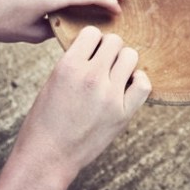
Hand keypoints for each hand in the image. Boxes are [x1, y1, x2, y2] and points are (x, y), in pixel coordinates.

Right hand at [0, 26, 151, 189]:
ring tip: (115, 74)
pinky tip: (128, 85)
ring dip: (124, 62)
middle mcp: (91, 77)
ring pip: (131, 57)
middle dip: (109, 50)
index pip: (92, 33)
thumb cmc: (45, 120)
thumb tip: (97, 48)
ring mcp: (109, 95)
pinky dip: (138, 80)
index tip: (90, 51)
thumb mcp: (53, 81)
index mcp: (69, 66)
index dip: (92, 40)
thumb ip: (75, 62)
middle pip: (115, 42)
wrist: (48, 156)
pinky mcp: (122, 114)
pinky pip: (144, 84)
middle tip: (103, 63)